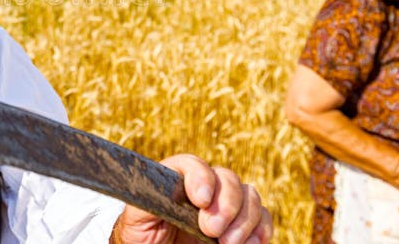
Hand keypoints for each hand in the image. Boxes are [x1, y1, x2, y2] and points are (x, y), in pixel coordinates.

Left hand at [110, 154, 271, 243]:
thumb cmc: (142, 237)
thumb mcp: (136, 218)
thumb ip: (147, 201)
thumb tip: (163, 192)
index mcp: (176, 180)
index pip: (192, 164)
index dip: (201, 177)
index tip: (201, 201)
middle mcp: (204, 188)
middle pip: (227, 177)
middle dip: (226, 204)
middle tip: (212, 230)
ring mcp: (224, 205)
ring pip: (249, 194)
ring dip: (245, 219)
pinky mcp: (240, 225)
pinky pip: (262, 217)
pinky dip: (261, 229)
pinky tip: (250, 243)